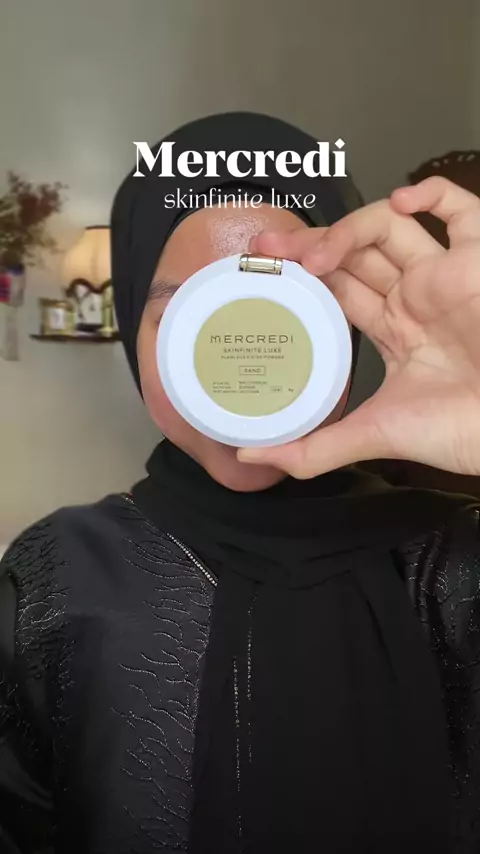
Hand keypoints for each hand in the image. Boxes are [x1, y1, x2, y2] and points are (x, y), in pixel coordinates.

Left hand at [237, 177, 479, 478]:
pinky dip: (431, 192)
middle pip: (354, 253)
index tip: (264, 274)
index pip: (340, 288)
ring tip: (315, 255)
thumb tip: (251, 456)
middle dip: (307, 247)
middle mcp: (416, 296)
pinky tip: (401, 201)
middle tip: (266, 251)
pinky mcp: (479, 258)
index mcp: (395, 329)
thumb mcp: (373, 436)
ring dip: (346, 229)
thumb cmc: (457, 432)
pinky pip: (460, 206)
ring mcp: (445, 274)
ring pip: (389, 227)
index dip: (303, 276)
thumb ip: (312, 449)